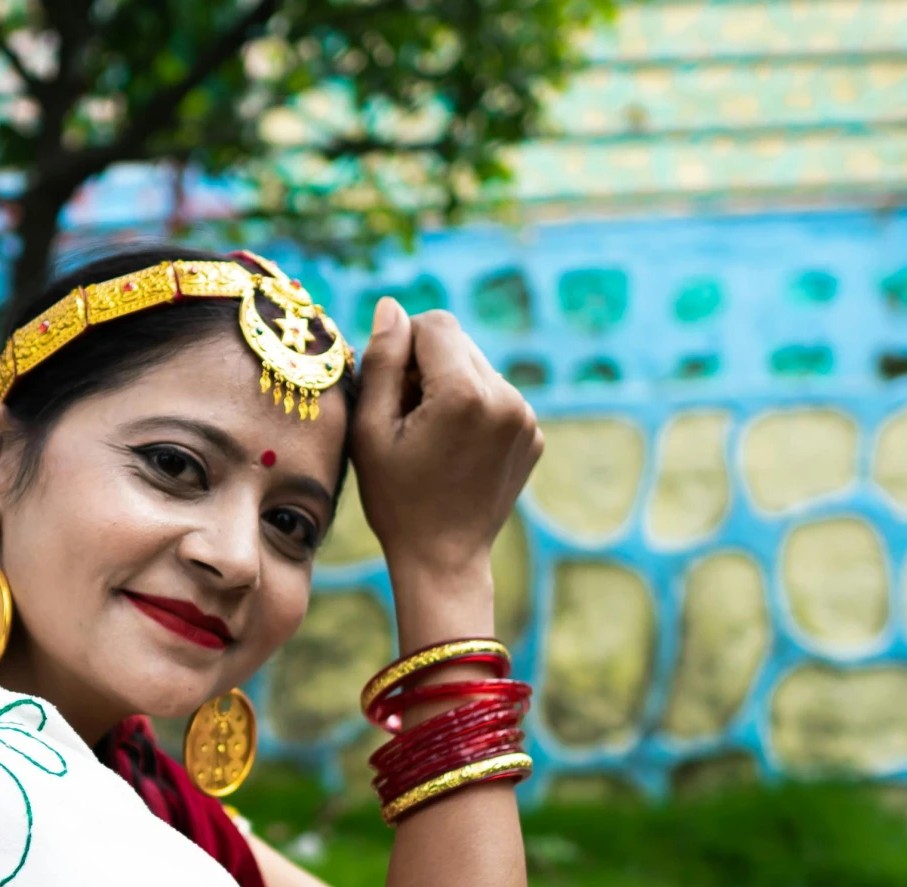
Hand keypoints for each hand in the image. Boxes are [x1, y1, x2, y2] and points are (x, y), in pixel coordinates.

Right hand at [349, 300, 542, 642]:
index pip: (435, 324)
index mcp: (465, 393)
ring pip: (479, 368)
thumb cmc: (396, 499)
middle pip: (460, 343)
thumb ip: (383, 361)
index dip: (404, 346)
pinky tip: (456, 450)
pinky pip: (498, 397)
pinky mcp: (534, 435)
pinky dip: (474, 410)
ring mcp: (527, 418)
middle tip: (407, 417)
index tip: (392, 389)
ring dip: (452, 386)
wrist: (443, 560)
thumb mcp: (372, 430)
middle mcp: (506, 397)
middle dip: (428, 366)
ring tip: (432, 437)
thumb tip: (392, 307)